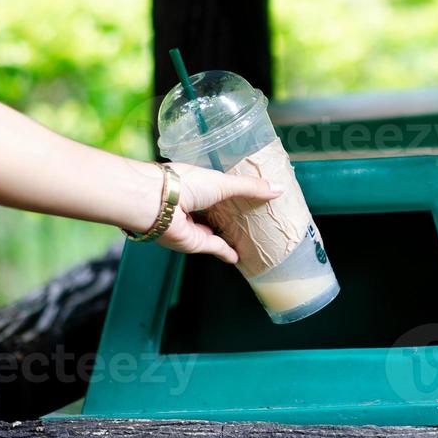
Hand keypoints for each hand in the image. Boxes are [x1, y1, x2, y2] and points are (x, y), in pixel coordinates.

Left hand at [154, 162, 282, 263]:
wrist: (158, 204)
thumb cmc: (185, 183)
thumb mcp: (223, 181)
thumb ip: (251, 187)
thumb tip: (279, 189)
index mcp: (199, 185)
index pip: (220, 189)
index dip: (236, 192)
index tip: (254, 194)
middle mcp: (195, 205)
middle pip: (218, 212)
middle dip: (233, 215)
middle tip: (255, 218)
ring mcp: (194, 225)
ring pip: (215, 231)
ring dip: (228, 235)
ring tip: (249, 237)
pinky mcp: (194, 243)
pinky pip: (214, 248)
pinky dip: (225, 252)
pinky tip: (238, 256)